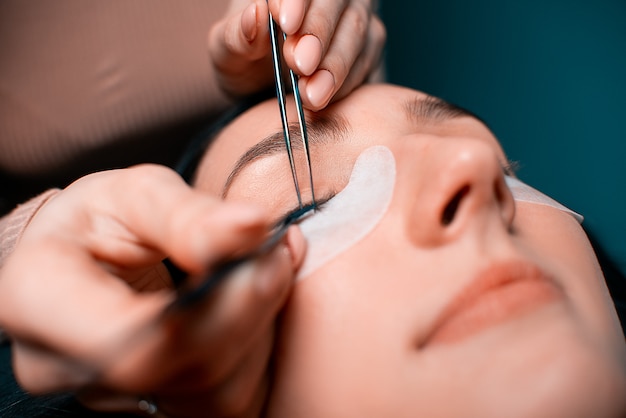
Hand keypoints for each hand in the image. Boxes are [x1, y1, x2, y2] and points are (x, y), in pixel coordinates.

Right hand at [0, 164, 305, 416]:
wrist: (81, 258)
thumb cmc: (100, 219)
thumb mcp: (134, 194)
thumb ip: (189, 214)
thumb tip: (255, 224)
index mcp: (38, 299)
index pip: (135, 341)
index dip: (219, 310)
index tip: (268, 256)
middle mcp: (62, 366)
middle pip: (186, 373)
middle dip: (253, 311)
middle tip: (278, 253)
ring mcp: (108, 397)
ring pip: (216, 396)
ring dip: (259, 331)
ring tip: (261, 273)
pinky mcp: (151, 407)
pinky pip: (227, 401)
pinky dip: (254, 352)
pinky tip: (252, 307)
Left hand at [209, 0, 385, 109]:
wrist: (261, 90)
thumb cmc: (243, 60)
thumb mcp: (226, 51)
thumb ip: (236, 35)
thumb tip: (255, 14)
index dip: (296, 1)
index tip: (286, 24)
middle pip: (335, 1)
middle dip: (318, 33)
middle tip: (301, 65)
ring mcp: (351, 15)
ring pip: (357, 29)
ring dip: (336, 64)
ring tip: (312, 94)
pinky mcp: (367, 45)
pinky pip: (367, 58)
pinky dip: (347, 80)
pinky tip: (326, 97)